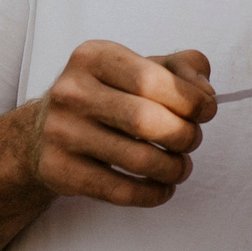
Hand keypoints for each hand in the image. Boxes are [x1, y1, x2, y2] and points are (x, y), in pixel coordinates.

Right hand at [25, 42, 216, 208]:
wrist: (44, 130)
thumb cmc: (106, 95)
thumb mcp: (139, 68)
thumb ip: (182, 68)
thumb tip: (206, 95)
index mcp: (93, 57)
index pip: (151, 79)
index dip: (190, 99)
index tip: (207, 111)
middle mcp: (71, 91)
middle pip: (146, 120)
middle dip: (184, 135)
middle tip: (191, 140)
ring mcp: (61, 132)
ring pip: (137, 160)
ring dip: (173, 168)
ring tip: (181, 167)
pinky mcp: (58, 169)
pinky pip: (120, 191)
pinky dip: (152, 194)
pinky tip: (162, 187)